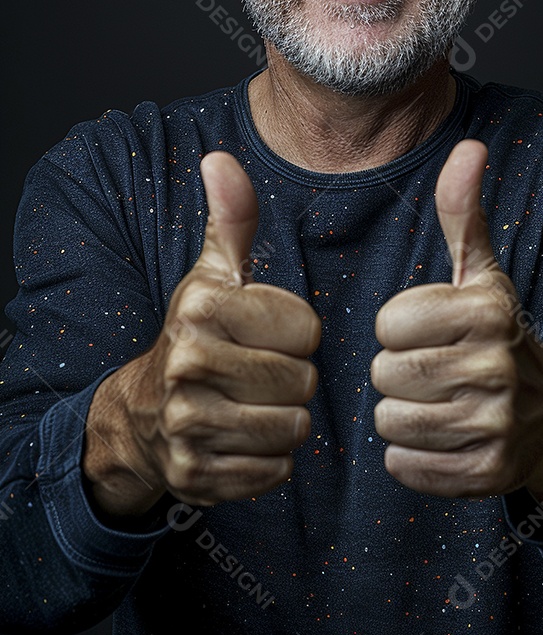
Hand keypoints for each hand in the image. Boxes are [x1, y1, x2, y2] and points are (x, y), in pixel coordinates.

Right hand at [83, 152, 319, 514]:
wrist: (142, 414)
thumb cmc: (197, 334)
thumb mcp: (214, 273)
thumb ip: (233, 218)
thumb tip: (221, 158)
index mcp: (202, 308)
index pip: (308, 331)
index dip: (298, 334)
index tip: (268, 334)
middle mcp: (188, 365)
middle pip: (303, 382)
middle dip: (293, 380)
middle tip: (260, 372)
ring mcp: (187, 425)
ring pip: (293, 429)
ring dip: (284, 420)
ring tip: (252, 403)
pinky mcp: (196, 475)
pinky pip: (275, 472)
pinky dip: (268, 460)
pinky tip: (240, 438)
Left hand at [371, 140, 542, 500]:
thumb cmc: (497, 335)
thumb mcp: (482, 274)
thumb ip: (463, 214)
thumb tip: (468, 147)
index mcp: (488, 311)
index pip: (387, 324)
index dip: (396, 329)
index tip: (424, 331)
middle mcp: (497, 367)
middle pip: (385, 375)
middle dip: (394, 373)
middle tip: (428, 370)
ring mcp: (496, 424)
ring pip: (391, 423)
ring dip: (401, 416)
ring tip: (436, 403)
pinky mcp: (488, 473)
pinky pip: (405, 467)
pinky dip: (411, 457)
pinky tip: (441, 438)